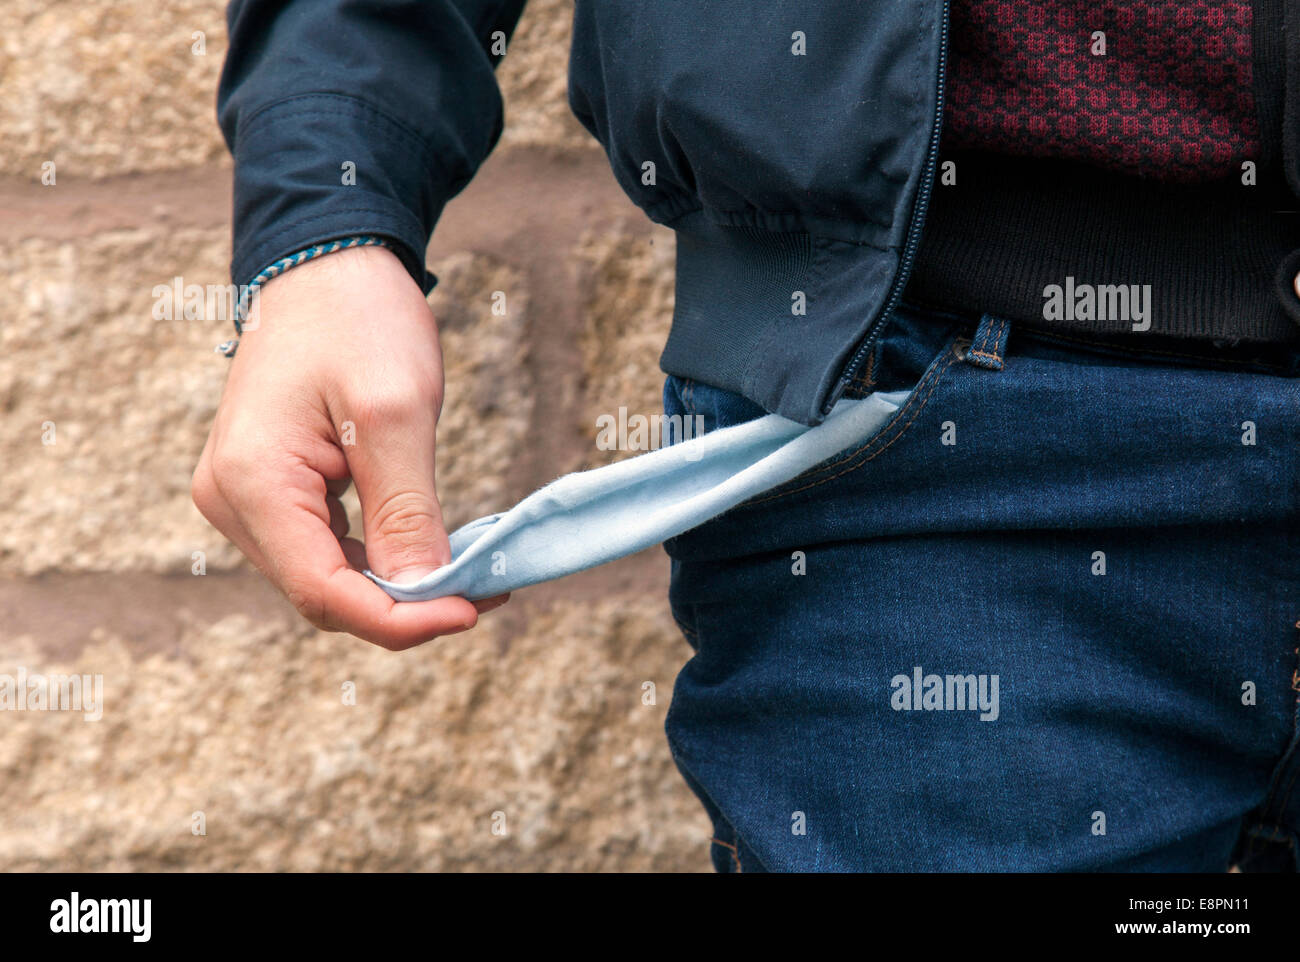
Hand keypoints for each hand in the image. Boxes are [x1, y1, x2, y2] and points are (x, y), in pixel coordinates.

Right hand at [192, 244, 506, 648]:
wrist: (328, 264)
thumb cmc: (358, 319)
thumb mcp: (396, 412)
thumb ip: (406, 511)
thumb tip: (424, 594)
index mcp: (251, 482)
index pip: (324, 592)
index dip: (400, 620)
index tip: (472, 609)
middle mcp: (233, 501)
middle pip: (323, 595)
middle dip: (404, 607)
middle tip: (485, 588)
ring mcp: (246, 497)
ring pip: (327, 579)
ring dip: (396, 588)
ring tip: (470, 573)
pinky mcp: (271, 491)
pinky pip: (327, 550)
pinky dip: (382, 560)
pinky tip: (431, 550)